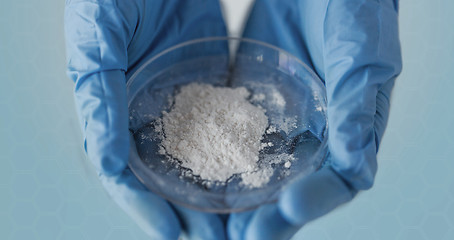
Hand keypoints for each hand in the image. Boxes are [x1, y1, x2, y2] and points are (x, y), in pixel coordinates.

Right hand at [64, 0, 227, 238]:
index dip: (145, 206)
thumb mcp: (101, 34)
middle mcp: (147, 114)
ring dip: (217, 191)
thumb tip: (107, 158)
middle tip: (220, 239)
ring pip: (199, 158)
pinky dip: (238, 152)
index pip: (124, 172)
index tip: (173, 233)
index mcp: (112, 109)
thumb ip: (100, 92)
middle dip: (190, 210)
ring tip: (243, 219)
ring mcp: (181, 102)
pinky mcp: (210, 85)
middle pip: (167, 175)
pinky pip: (225, 124)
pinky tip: (259, 171)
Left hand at [228, 0, 401, 238]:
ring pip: (260, 169)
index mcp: (352, 126)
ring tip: (211, 225)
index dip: (315, 201)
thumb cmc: (353, 4)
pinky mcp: (249, 100)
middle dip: (269, 217)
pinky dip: (216, 159)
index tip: (284, 211)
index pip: (339, 178)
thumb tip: (356, 165)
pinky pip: (231, 135)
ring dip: (239, 199)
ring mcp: (280, 118)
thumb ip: (358, 103)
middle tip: (239, 239)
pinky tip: (193, 175)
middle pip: (294, 185)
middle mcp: (315, 130)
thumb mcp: (360, 49)